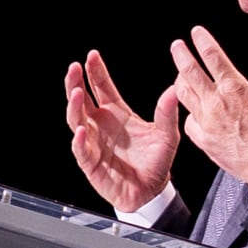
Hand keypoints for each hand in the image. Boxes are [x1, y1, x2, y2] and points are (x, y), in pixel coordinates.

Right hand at [63, 48, 181, 213]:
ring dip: (74, 107)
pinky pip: (82, 151)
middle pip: (82, 100)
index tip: (92, 56)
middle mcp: (101, 126)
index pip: (102, 87)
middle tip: (74, 68)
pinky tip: (81, 130)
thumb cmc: (156, 163)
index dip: (95, 72)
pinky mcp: (91, 164)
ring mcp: (93, 143)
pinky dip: (79, 141)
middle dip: (76, 83)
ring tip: (76, 93)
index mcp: (116, 114)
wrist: (152, 191)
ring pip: (76, 121)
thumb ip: (167, 114)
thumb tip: (173, 91)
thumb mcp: (167, 136)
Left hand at [169, 26, 247, 189]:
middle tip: (177, 46)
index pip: (212, 56)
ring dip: (180, 81)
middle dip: (180, 54)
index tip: (196, 33)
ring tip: (181, 75)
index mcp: (234, 88)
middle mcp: (216, 102)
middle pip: (189, 71)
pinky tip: (194, 109)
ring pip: (183, 94)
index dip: (202, 40)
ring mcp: (206, 121)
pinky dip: (190, 112)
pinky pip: (188, 120)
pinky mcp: (202, 139)